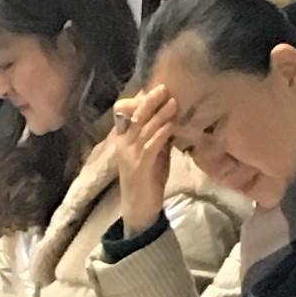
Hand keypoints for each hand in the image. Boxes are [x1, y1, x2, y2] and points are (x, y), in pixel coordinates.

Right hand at [108, 87, 177, 234]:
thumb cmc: (147, 180)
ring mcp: (130, 156)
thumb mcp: (153, 154)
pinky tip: (171, 125)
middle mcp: (123, 145)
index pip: (123, 114)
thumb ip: (157, 137)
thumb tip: (170, 119)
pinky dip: (161, 133)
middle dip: (149, 101)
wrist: (140, 208)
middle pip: (134, 117)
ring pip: (143, 129)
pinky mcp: (140, 166)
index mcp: (122, 140)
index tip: (153, 90)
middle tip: (164, 88)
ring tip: (172, 102)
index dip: (137, 100)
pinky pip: (150, 146)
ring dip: (159, 115)